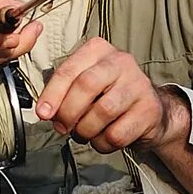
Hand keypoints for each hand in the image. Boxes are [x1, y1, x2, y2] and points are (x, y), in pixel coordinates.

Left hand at [34, 38, 184, 154]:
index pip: (70, 70)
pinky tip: (103, 138)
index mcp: (99, 50)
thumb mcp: (85, 85)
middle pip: (86, 86)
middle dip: (68, 112)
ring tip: (84, 134)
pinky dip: (103, 143)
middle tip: (63, 127)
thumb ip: (64, 92)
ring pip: (102, 111)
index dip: (52, 94)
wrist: (149, 112)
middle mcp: (121, 61)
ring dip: (85, 130)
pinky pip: (117, 133)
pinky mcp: (150, 109)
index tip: (43, 114)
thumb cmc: (109, 97)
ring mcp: (139, 84)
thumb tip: (46, 112)